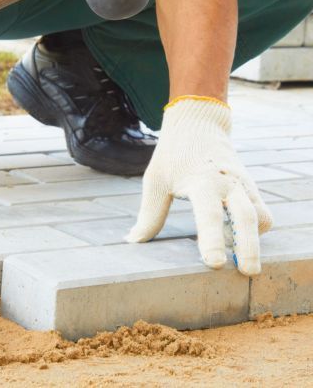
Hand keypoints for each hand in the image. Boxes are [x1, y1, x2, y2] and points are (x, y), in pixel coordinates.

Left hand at [125, 97, 272, 275]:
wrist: (198, 123)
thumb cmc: (172, 154)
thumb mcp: (155, 179)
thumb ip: (149, 213)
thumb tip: (133, 241)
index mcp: (201, 180)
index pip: (209, 214)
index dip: (212, 240)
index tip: (215, 264)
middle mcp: (227, 182)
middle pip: (246, 217)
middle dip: (249, 247)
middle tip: (247, 273)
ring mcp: (242, 183)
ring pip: (259, 215)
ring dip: (255, 239)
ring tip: (245, 263)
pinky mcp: (250, 186)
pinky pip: (261, 211)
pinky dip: (256, 228)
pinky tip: (241, 241)